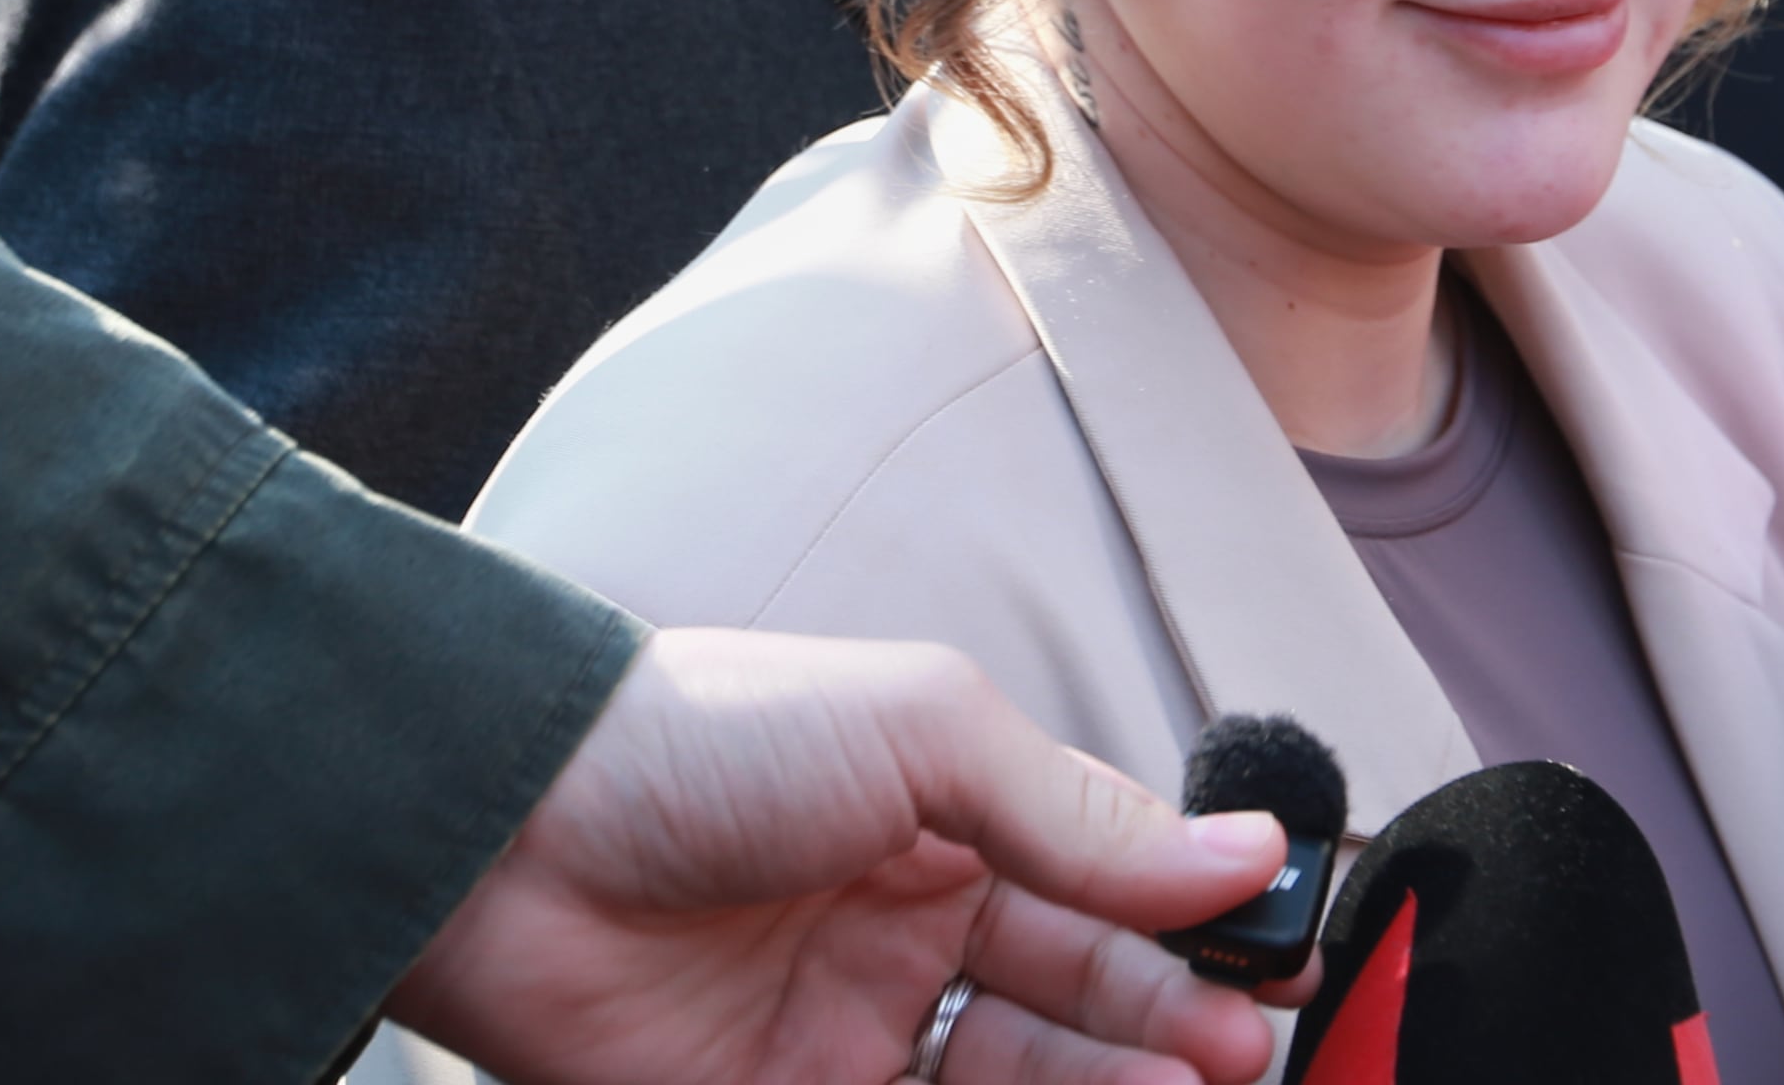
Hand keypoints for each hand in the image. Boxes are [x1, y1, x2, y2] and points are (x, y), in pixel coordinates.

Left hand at [389, 629, 1299, 1084]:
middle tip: (1243, 1053)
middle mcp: (913, 932)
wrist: (502, 833)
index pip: (1112, 888)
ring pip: (1021, 1082)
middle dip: (1173, 1028)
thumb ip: (1084, 815)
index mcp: (955, 823)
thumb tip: (1244, 854)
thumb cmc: (709, 740)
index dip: (1200, 932)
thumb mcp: (927, 734)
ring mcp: (849, 1034)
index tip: (1282, 968)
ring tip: (1183, 1084)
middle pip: (1083, 1001)